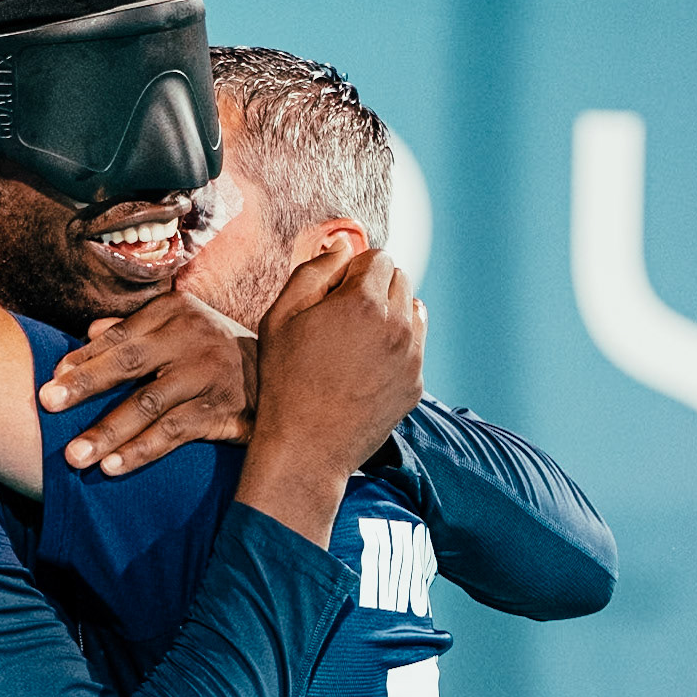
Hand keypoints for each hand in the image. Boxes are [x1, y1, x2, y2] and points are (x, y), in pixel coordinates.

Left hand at [37, 291, 255, 474]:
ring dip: (108, 432)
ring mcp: (208, 374)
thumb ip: (134, 331)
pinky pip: (175, 432)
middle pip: (129, 363)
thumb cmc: (213, 350)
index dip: (82, 360)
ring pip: (149, 404)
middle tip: (46, 405)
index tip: (50, 382)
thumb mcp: (178, 328)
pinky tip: (114, 467)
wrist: (282, 374)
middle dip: (85, 386)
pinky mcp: (222, 410)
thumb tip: (88, 334)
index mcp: (174, 312)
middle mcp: (191, 338)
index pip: (119, 338)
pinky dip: (142, 450)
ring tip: (75, 456)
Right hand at [235, 245, 426, 545]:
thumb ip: (313, 272)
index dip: (352, 269)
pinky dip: (397, 346)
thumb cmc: (284, 382)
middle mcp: (397, 324)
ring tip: (357, 339)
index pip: (378, 257)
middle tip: (343, 315)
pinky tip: (366, 366)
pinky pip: (415, 347)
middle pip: (400, 279)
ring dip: (390, 313)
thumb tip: (342, 247)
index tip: (334, 291)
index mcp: (363, 302)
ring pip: (412, 310)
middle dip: (374, 287)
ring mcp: (412, 356)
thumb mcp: (281, 318)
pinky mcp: (415, 383)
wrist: (307, 448)